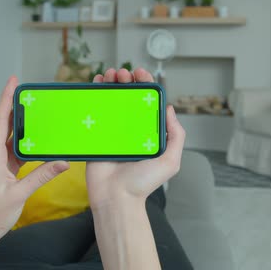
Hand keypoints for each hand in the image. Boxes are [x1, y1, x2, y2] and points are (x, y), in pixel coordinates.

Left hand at [0, 76, 69, 245]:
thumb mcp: (20, 194)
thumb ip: (42, 176)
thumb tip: (64, 162)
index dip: (5, 99)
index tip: (13, 81)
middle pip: (4, 123)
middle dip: (15, 105)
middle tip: (31, 91)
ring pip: (10, 135)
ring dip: (22, 122)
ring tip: (37, 109)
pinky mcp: (4, 169)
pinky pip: (15, 149)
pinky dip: (26, 140)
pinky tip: (38, 137)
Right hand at [86, 68, 185, 208]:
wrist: (116, 198)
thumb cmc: (143, 183)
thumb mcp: (170, 160)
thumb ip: (176, 135)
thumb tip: (170, 108)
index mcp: (147, 131)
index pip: (147, 101)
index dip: (144, 83)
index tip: (140, 72)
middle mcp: (131, 128)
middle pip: (128, 96)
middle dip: (126, 80)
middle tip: (122, 73)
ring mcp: (112, 131)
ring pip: (111, 100)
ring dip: (111, 83)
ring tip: (110, 74)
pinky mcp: (96, 136)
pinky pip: (94, 111)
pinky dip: (94, 95)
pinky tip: (96, 83)